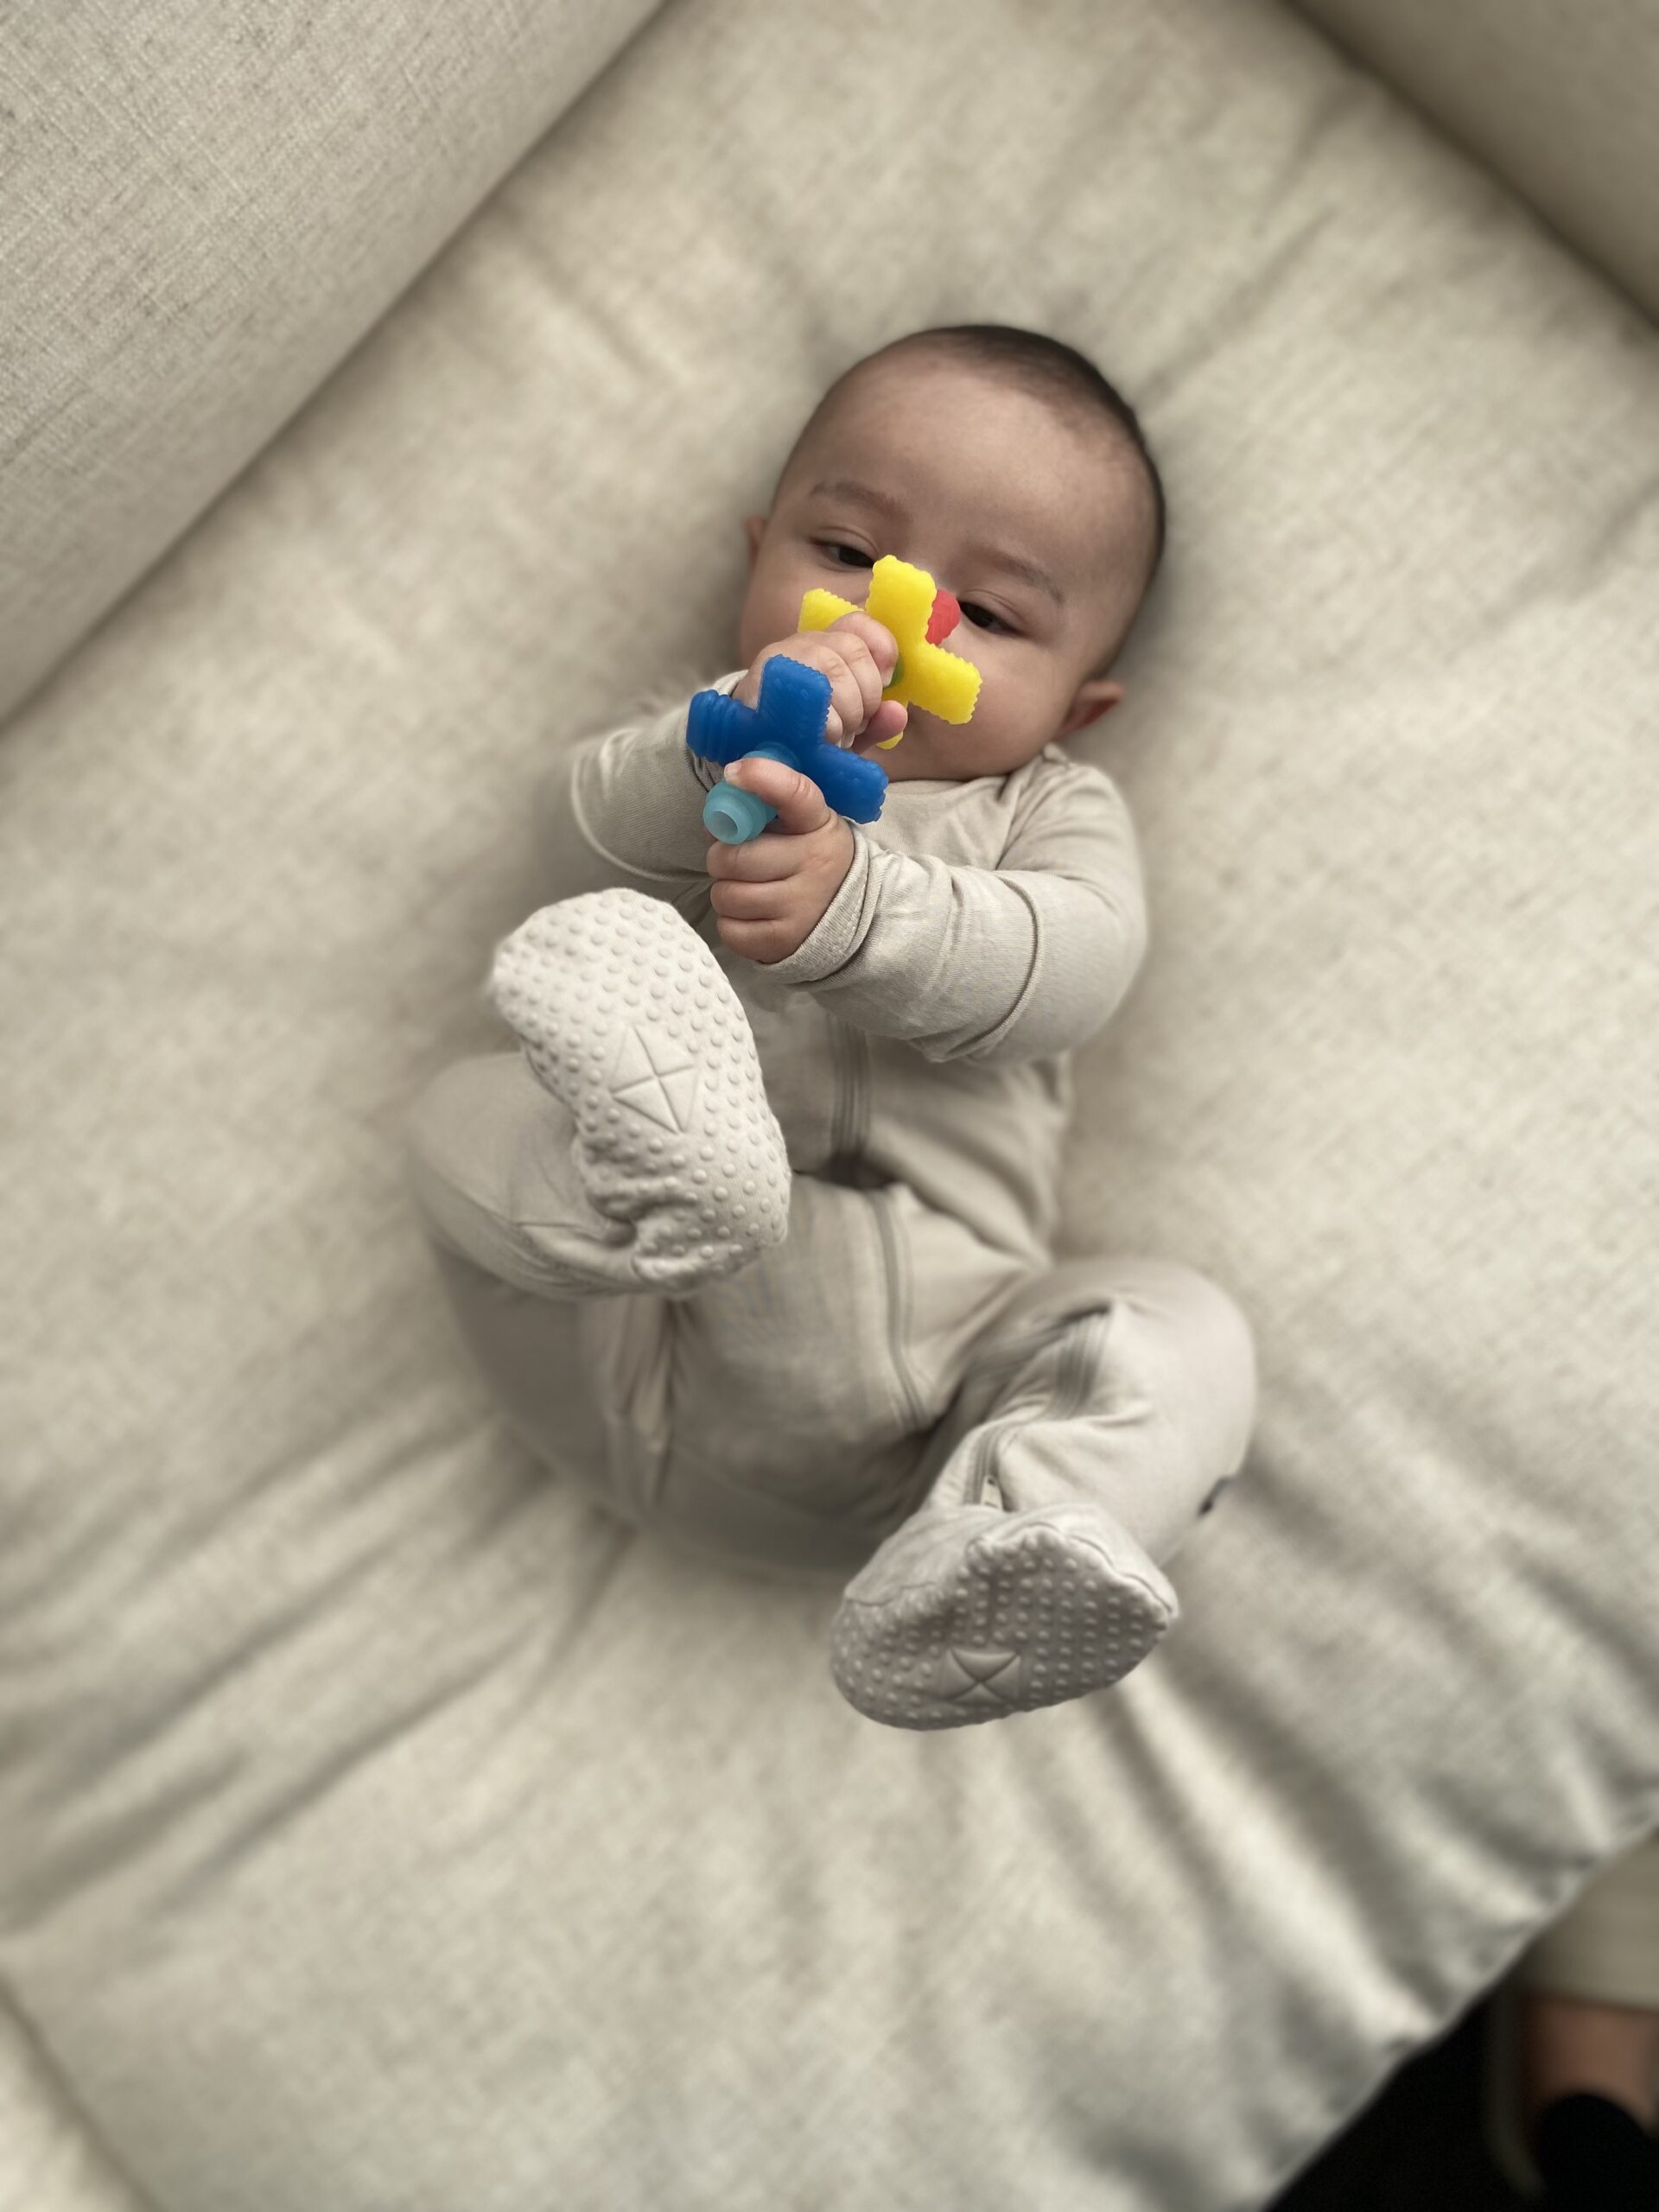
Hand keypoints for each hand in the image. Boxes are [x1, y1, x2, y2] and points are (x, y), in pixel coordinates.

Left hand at [705, 763, 855, 965]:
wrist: (850, 916)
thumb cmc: (809, 859)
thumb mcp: (803, 825)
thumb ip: (766, 810)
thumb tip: (715, 819)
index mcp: (818, 825)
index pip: (795, 794)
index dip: (762, 779)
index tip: (734, 773)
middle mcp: (815, 865)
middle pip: (735, 858)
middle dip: (722, 857)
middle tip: (734, 860)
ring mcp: (800, 908)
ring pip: (726, 895)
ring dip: (725, 891)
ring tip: (745, 888)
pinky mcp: (782, 942)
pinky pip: (729, 929)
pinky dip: (731, 922)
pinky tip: (751, 915)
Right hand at [733, 611, 908, 750]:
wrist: (748, 746)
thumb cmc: (803, 732)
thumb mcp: (845, 726)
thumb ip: (875, 721)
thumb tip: (898, 713)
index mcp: (827, 645)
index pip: (859, 625)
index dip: (881, 648)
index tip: (887, 681)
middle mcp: (803, 643)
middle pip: (852, 650)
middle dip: (865, 696)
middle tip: (856, 726)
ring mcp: (778, 659)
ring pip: (831, 669)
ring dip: (844, 712)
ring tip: (837, 737)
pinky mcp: (758, 683)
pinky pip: (804, 695)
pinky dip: (823, 724)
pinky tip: (821, 740)